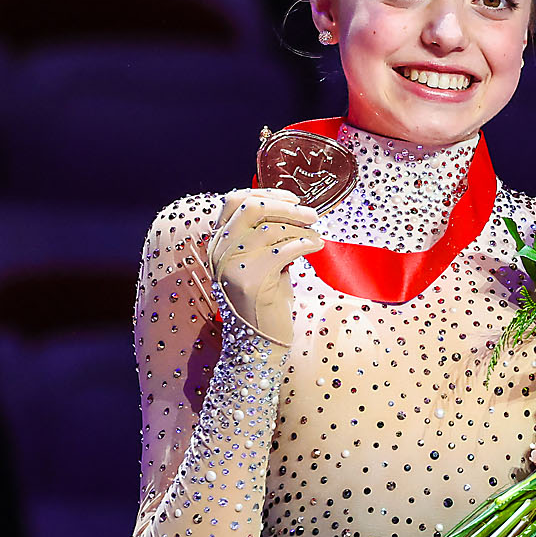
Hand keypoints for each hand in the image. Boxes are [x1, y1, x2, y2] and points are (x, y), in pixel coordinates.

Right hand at [208, 188, 323, 347]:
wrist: (258, 343)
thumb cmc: (266, 301)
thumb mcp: (261, 262)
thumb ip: (266, 236)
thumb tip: (294, 210)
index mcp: (218, 242)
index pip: (234, 201)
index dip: (266, 194)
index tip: (293, 198)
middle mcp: (219, 251)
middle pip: (251, 208)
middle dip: (286, 207)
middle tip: (311, 215)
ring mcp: (231, 266)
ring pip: (270, 229)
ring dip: (301, 229)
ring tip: (316, 238)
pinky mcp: (249, 281)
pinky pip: (282, 249)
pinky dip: (304, 243)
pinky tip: (315, 246)